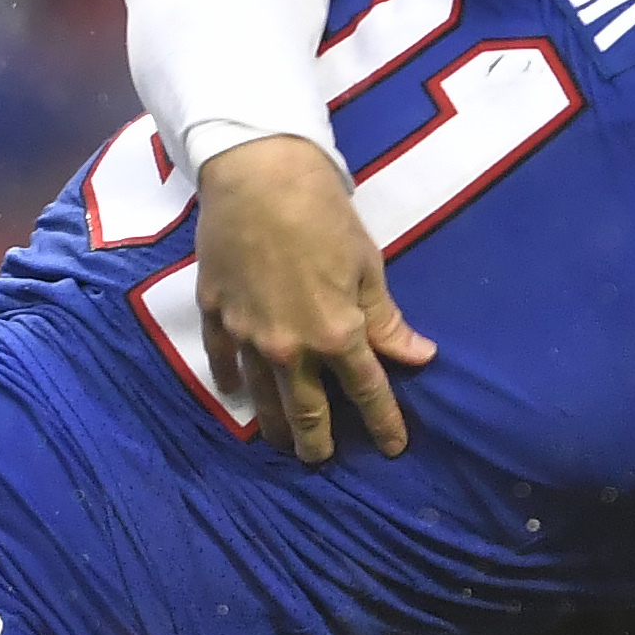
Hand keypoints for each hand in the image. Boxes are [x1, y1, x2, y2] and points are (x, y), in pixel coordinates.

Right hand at [196, 134, 437, 463]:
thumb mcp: (367, 266)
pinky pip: (223, 361)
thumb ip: (385, 320)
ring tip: (281, 441)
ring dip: (275, 424)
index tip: (393, 448)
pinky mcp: (216, 315)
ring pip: (263, 397)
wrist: (258, 176)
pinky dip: (231, 381)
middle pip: (307, 411)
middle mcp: (291, 348)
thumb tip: (419, 356)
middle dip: (317, 441)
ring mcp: (249, 335)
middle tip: (321, 458)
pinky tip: (236, 392)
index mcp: (336, 334)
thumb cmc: (323, 214)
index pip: (368, 392)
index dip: (383, 423)